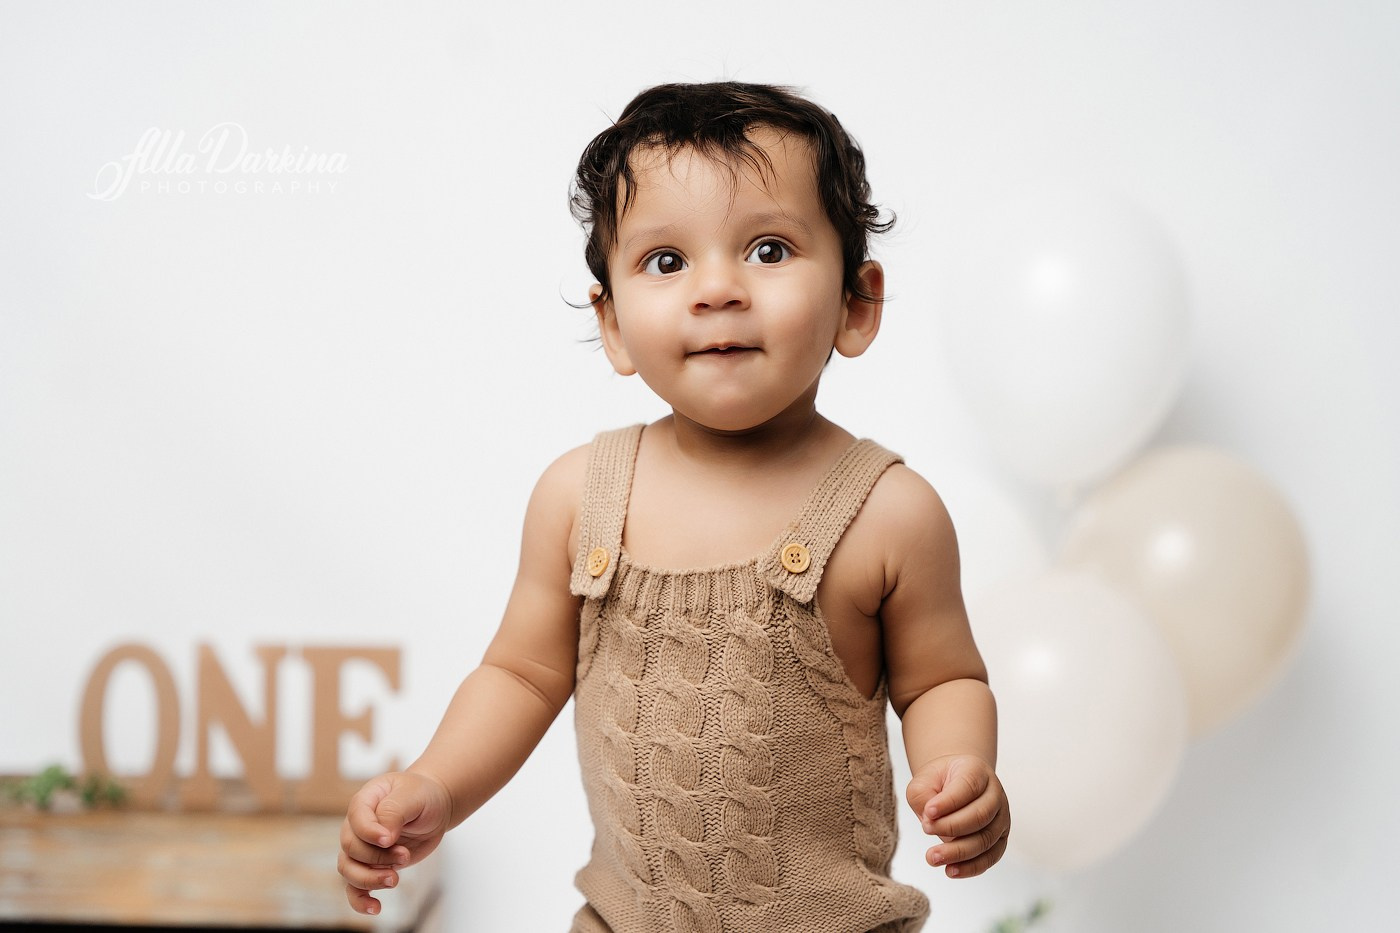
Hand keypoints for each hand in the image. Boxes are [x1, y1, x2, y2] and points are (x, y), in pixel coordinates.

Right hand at [338, 771, 452, 914]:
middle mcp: (357, 826)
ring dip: (369, 879)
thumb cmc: (422, 796)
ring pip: (349, 870)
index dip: (370, 834)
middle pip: (351, 849)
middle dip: (377, 857)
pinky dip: (360, 901)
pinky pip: (355, 888)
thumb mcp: (412, 795)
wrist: (435, 807)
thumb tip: (383, 838)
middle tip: (404, 856)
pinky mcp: (372, 867)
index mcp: (364, 802)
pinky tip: (375, 908)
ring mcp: (362, 848)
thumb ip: (394, 811)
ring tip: (394, 879)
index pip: (356, 820)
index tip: (390, 839)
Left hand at [905, 754, 1009, 877]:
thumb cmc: (938, 782)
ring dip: (958, 852)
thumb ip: (923, 796)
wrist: (955, 784)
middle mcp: (995, 794)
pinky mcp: (1000, 839)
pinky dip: (971, 867)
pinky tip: (951, 870)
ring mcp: (1001, 818)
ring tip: (932, 857)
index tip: (927, 812)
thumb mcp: (924, 780)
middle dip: (951, 827)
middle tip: (925, 830)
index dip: (948, 802)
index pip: (967, 787)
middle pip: (980, 815)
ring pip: (986, 839)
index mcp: (977, 771)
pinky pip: (990, 857)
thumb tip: (930, 822)